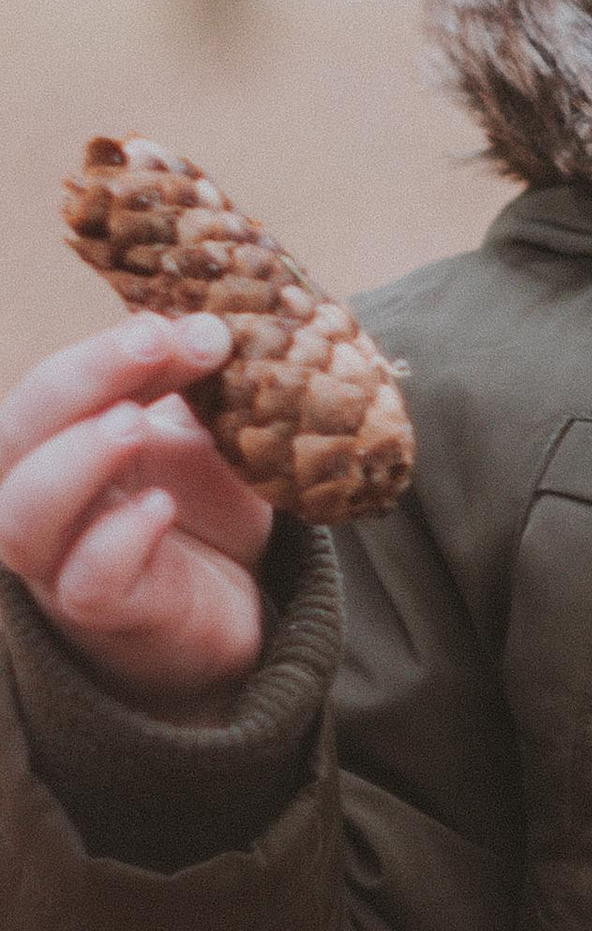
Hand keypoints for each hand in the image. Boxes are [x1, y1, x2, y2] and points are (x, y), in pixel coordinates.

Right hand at [0, 318, 269, 711]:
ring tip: (132, 423)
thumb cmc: (198, 511)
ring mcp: (63, 561)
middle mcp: (42, 498)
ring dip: (75, 460)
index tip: (177, 322)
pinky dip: (117, 540)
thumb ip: (197, 385)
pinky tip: (159, 509)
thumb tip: (212, 317)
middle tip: (155, 339)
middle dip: (85, 378)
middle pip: (19, 435)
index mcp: (57, 442)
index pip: (51, 388)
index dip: (103, 350)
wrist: (231, 607)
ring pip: (24, 515)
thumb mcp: (204, 435)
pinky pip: (86, 581)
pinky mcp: (106, 613)